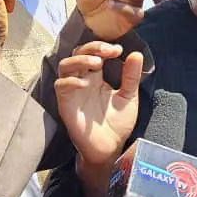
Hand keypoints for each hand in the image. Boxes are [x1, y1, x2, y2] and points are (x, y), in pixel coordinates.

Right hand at [56, 42, 142, 166]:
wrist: (109, 149)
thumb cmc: (117, 124)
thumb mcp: (128, 97)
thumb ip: (131, 77)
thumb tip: (136, 54)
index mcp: (97, 77)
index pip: (93, 53)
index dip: (102, 47)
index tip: (118, 50)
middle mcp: (82, 81)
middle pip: (77, 53)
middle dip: (91, 48)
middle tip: (108, 52)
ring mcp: (73, 92)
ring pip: (65, 65)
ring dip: (80, 60)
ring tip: (97, 64)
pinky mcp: (66, 104)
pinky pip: (60, 86)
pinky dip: (71, 81)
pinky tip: (85, 84)